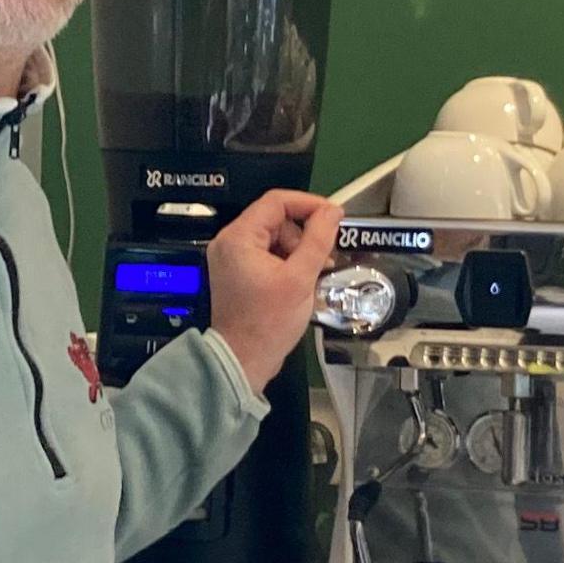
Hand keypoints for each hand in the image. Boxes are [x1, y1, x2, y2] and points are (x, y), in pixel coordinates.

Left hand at [207, 188, 343, 390]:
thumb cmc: (268, 324)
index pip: (277, 201)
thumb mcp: (300, 278)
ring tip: (314, 272)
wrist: (244, 361)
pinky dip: (287, 261)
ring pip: (274, 237)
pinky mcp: (238, 272)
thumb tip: (333, 212)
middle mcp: (229, 242)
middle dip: (304, 234)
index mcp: (238, 238)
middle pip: (276, 219)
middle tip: (324, 256)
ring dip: (298, 249)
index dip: (309, 204)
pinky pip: (267, 254)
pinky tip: (301, 279)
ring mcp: (232, 258)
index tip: (333, 217)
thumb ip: (318, 239)